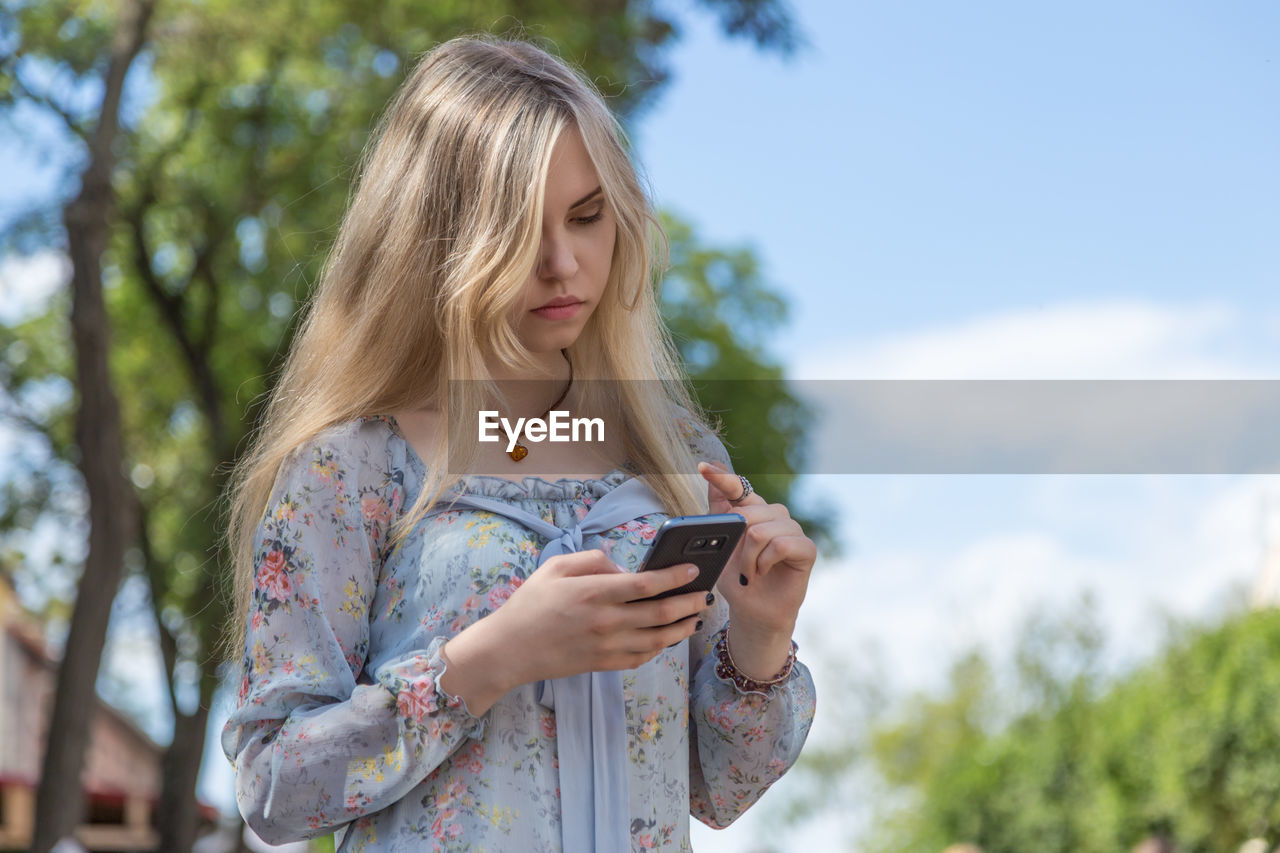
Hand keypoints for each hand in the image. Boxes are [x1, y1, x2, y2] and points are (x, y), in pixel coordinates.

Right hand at [440, 550, 711, 713]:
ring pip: (656, 639)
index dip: (673, 576)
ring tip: (696, 616)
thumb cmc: (530, 603)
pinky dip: (660, 648)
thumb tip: (622, 567)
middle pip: (659, 613)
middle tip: (705, 594)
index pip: (644, 584)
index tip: (692, 569)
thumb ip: (591, 560)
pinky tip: (668, 637)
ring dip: (682, 627)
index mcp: (592, 592)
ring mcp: (605, 646)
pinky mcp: (603, 664)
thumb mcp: (554, 567)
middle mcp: (604, 621)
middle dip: (688, 602)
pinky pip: (641, 658)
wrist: (509, 649)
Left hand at [699, 460, 815, 676]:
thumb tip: (709, 472)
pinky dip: (766, 561)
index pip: (739, 487)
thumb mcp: (720, 546)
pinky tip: (763, 572)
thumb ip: (719, 512)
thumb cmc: (737, 579)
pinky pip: (782, 544)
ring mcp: (793, 530)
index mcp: (753, 511)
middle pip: (750, 512)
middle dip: (736, 541)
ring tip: (750, 572)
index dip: (722, 478)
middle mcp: (775, 515)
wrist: (752, 611)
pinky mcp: (806, 548)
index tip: (703, 468)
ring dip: (749, 557)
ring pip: (763, 530)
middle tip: (737, 563)